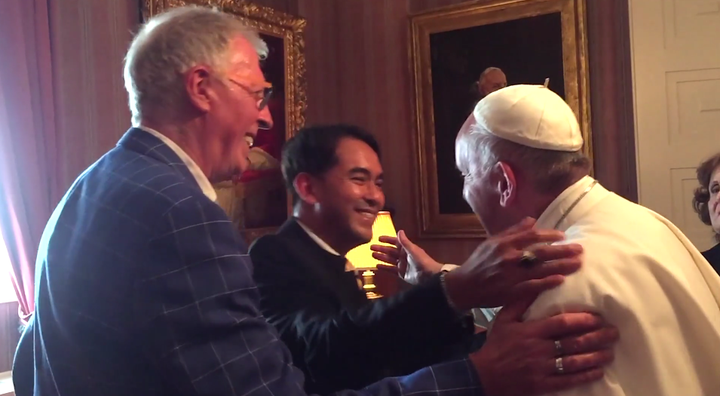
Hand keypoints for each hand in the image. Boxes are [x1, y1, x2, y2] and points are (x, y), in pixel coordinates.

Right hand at [370, 230, 443, 283]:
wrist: (429, 276)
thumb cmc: (422, 261)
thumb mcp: (412, 250)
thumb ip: (405, 242)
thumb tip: (399, 231)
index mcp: (407, 248)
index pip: (395, 242)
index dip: (387, 240)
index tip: (379, 238)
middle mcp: (403, 255)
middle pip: (390, 251)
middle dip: (381, 249)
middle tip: (371, 247)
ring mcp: (402, 264)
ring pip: (389, 259)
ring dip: (381, 257)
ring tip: (372, 255)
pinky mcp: (401, 273)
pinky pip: (391, 269)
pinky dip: (384, 267)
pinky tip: (377, 266)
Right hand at [444, 217, 581, 309]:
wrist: (465, 286)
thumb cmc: (479, 262)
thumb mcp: (492, 242)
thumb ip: (512, 231)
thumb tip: (532, 220)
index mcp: (504, 244)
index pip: (531, 236)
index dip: (549, 235)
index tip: (563, 236)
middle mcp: (509, 258)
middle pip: (541, 252)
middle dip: (562, 250)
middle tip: (580, 249)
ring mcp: (511, 275)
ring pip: (541, 269)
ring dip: (561, 266)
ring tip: (578, 264)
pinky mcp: (511, 291)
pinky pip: (533, 286)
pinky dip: (547, 283)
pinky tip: (561, 280)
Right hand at [470, 297, 618, 395]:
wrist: (483, 374)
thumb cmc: (496, 345)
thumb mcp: (504, 319)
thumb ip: (520, 302)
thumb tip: (536, 284)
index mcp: (531, 331)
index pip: (562, 323)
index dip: (583, 320)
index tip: (599, 318)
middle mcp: (539, 349)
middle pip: (573, 342)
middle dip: (596, 337)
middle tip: (613, 333)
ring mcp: (542, 368)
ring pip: (575, 361)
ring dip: (595, 356)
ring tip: (610, 352)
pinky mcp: (543, 385)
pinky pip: (568, 380)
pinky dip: (585, 375)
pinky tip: (598, 371)